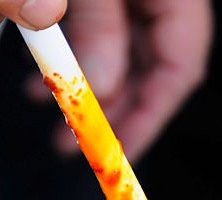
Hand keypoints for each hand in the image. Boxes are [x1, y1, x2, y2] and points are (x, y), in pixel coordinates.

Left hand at [28, 0, 211, 160]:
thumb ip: (100, 25)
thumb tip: (100, 88)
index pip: (180, 69)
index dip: (149, 117)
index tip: (117, 152)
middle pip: (149, 67)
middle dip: (106, 107)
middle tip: (70, 140)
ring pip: (120, 50)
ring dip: (82, 80)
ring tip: (43, 99)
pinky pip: (100, 24)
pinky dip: (71, 48)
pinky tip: (40, 61)